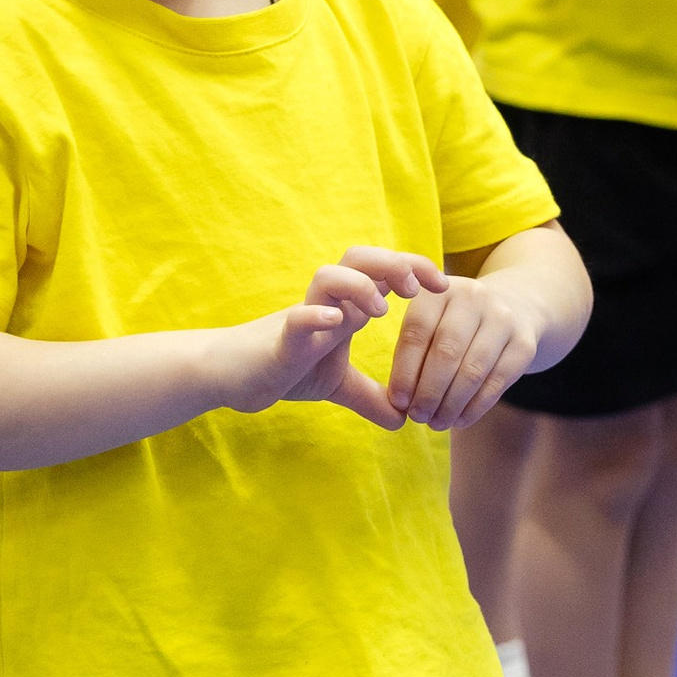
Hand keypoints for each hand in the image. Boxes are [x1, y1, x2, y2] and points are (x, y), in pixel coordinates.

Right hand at [212, 246, 448, 430]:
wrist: (233, 378)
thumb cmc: (284, 369)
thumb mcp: (336, 385)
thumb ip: (370, 397)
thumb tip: (402, 420)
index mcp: (345, 308)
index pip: (383, 270)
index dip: (414, 267)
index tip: (443, 285)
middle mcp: (326, 303)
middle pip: (359, 257)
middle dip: (392, 262)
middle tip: (415, 288)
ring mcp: (302, 317)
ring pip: (328, 275)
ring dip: (359, 285)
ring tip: (379, 310)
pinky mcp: (280, 341)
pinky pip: (298, 318)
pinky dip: (316, 315)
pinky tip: (335, 322)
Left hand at [383, 260, 556, 429]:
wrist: (515, 306)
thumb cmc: (456, 324)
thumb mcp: (432, 321)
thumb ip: (411, 353)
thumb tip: (397, 402)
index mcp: (439, 290)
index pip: (417, 331)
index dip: (405, 371)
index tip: (398, 402)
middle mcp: (473, 297)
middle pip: (447, 352)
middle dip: (429, 391)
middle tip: (417, 417)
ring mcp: (502, 318)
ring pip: (473, 370)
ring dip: (451, 404)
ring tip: (436, 423)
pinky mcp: (524, 343)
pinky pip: (497, 381)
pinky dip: (475, 407)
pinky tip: (460, 420)